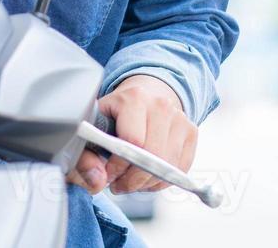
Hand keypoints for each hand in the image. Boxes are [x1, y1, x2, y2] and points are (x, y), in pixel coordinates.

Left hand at [65, 74, 195, 195]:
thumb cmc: (114, 113)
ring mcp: (179, 118)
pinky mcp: (191, 131)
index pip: (132, 142)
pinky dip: (162, 180)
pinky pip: (180, 169)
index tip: (108, 174)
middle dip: (133, 179)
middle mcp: (160, 105)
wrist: (143, 93)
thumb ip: (86, 156)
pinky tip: (146, 176)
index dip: (119, 165)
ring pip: (168, 167)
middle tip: (118, 184)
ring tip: (130, 180)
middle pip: (153, 157)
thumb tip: (98, 181)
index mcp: (133, 98)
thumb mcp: (92, 127)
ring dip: (146, 183)